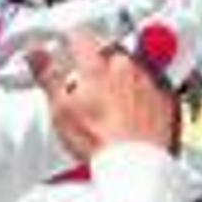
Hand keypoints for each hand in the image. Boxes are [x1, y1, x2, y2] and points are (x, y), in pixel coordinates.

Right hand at [27, 30, 177, 161]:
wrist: (136, 165)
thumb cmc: (101, 141)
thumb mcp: (61, 109)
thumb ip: (47, 75)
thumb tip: (35, 54)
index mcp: (97, 65)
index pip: (80, 36)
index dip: (69, 39)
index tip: (65, 45)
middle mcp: (126, 67)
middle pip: (108, 49)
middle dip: (97, 58)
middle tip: (87, 79)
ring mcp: (149, 81)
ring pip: (132, 66)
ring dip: (121, 75)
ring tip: (110, 100)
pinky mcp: (166, 99)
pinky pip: (154, 85)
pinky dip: (143, 92)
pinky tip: (133, 111)